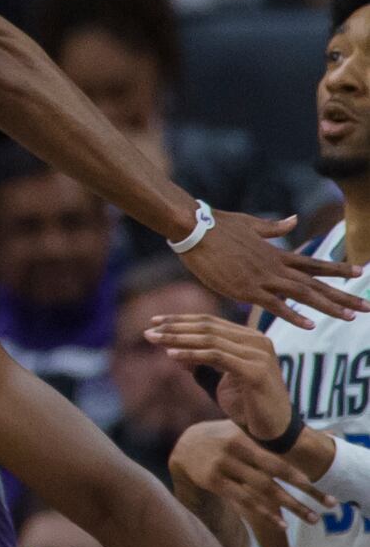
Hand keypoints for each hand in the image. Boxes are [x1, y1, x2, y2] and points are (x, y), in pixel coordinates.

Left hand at [144, 311, 296, 437]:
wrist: (275, 431)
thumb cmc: (248, 406)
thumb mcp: (220, 380)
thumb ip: (201, 363)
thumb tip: (172, 349)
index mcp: (251, 339)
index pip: (210, 322)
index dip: (180, 320)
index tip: (154, 321)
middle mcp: (258, 341)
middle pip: (208, 327)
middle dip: (175, 328)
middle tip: (148, 331)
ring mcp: (260, 355)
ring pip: (210, 340)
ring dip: (178, 339)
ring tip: (154, 340)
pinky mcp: (257, 371)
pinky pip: (217, 357)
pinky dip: (192, 354)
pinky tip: (172, 355)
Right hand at [171, 418, 327, 525]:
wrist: (184, 446)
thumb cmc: (224, 438)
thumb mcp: (243, 429)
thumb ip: (271, 436)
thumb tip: (325, 431)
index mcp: (245, 437)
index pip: (278, 458)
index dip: (299, 474)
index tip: (319, 486)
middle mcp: (234, 451)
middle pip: (275, 476)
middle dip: (304, 491)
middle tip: (330, 503)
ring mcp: (223, 467)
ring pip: (262, 491)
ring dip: (290, 506)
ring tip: (313, 518)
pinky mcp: (214, 482)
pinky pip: (244, 501)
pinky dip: (264, 513)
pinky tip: (282, 524)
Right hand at [176, 212, 361, 328]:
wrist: (194, 228)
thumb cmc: (217, 225)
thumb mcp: (250, 224)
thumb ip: (274, 228)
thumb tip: (294, 220)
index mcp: (276, 253)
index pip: (314, 263)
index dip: (338, 269)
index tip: (361, 273)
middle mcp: (275, 266)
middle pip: (316, 283)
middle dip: (343, 295)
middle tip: (368, 307)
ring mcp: (262, 278)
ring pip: (303, 294)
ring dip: (329, 306)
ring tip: (351, 318)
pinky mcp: (246, 289)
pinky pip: (275, 305)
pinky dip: (294, 315)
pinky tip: (310, 325)